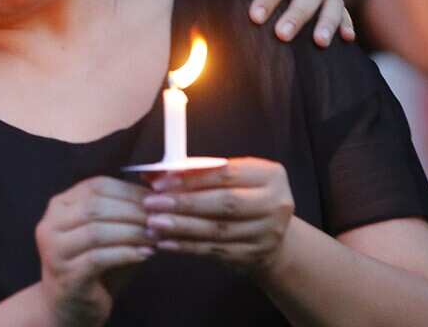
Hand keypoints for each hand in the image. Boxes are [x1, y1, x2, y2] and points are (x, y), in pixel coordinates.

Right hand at [34, 176, 153, 325]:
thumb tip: (159, 198)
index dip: (130, 191)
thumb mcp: (109, 232)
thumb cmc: (95, 265)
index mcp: (60, 205)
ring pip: (96, 231)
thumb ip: (125, 214)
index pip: (96, 185)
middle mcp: (50, 224)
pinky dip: (125, 254)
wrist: (71, 304)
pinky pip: (98, 258)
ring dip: (132, 233)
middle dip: (133, 212)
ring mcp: (54, 250)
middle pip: (95, 207)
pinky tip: (145, 255)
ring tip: (156, 237)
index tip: (158, 200)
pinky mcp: (65, 275)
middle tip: (161, 220)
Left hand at [142, 158, 294, 274]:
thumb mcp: (228, 178)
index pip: (226, 174)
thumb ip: (195, 173)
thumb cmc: (240, 196)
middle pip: (225, 203)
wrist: (270, 234)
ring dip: (181, 227)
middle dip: (184, 203)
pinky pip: (215, 251)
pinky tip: (165, 243)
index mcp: (270, 175)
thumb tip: (153, 173)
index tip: (159, 182)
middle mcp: (276, 204)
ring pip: (218, 230)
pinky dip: (187, 246)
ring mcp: (268, 233)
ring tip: (153, 223)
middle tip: (151, 203)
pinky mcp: (255, 255)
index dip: (190, 178)